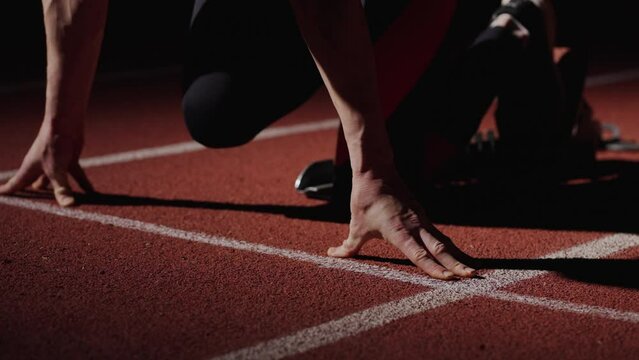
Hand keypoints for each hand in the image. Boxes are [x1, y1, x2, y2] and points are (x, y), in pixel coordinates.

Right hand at [0, 124, 93, 206]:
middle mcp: (41, 168)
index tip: (0, 197)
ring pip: (57, 183)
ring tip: (68, 205)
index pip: (15, 184)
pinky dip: (84, 184)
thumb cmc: (53, 144)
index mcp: (30, 170)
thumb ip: (62, 190)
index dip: (7, 192)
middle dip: (36, 197)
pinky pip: (77, 176)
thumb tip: (69, 206)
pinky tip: (92, 195)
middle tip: (36, 207)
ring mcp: (56, 165)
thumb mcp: (57, 170)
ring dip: (62, 193)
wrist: (66, 123)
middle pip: (36, 186)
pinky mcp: (70, 161)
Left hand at [328, 170, 475, 279]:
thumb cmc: (366, 199)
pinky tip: (458, 256)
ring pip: (443, 242)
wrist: (377, 171)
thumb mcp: (356, 226)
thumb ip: (348, 246)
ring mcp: (421, 220)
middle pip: (439, 250)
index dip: (434, 268)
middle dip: (456, 265)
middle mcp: (415, 227)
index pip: (420, 255)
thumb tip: (332, 255)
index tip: (449, 279)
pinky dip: (450, 247)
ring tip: (472, 271)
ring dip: (457, 257)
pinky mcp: (423, 216)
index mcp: (399, 232)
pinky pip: (439, 234)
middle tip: (472, 278)